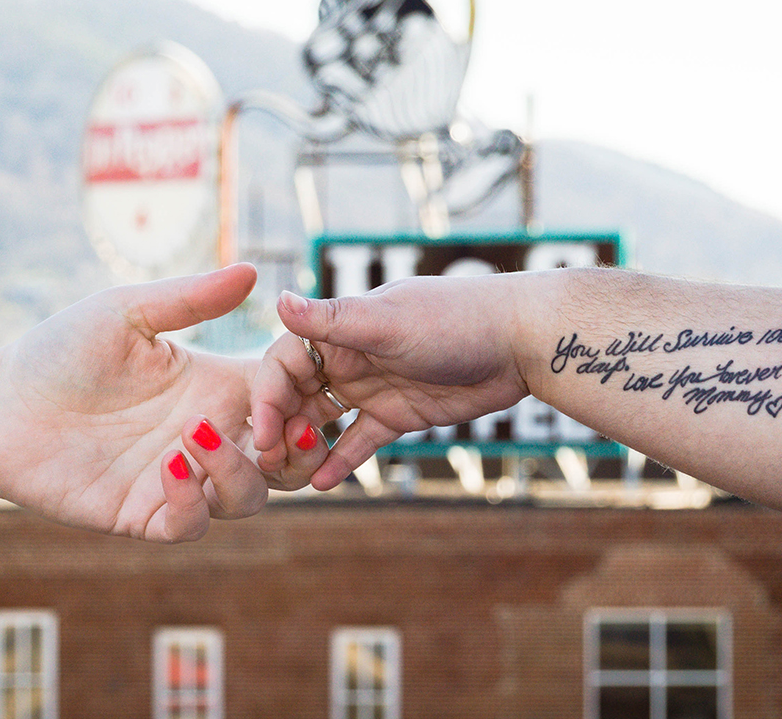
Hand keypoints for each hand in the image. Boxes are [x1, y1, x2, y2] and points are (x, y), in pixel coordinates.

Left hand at [0, 264, 328, 541]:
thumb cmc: (59, 351)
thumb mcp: (127, 312)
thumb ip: (189, 298)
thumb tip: (250, 271)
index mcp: (215, 385)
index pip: (289, 396)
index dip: (304, 391)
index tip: (293, 374)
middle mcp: (207, 435)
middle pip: (288, 459)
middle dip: (299, 447)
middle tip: (279, 425)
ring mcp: (179, 478)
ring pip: (249, 496)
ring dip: (238, 469)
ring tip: (195, 434)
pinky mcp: (144, 514)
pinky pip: (191, 525)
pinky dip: (192, 501)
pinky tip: (166, 465)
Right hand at [252, 276, 531, 489]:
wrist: (520, 340)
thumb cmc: (456, 318)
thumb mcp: (389, 321)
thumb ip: (332, 319)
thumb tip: (278, 298)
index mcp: (339, 328)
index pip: (283, 363)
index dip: (266, 397)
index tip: (262, 433)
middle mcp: (348, 357)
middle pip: (296, 394)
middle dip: (278, 426)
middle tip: (269, 462)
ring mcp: (372, 387)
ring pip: (322, 420)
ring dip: (302, 445)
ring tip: (288, 476)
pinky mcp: (398, 415)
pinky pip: (358, 441)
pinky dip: (339, 461)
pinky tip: (321, 484)